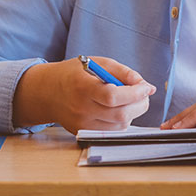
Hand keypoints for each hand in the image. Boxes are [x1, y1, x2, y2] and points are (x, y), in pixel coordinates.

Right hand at [13, 56, 155, 133]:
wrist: (47, 92)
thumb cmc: (74, 74)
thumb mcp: (97, 63)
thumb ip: (123, 72)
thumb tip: (147, 87)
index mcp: (82, 87)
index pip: (113, 96)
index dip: (135, 93)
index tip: (146, 87)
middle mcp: (81, 109)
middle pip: (120, 115)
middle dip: (140, 104)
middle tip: (143, 94)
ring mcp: (82, 124)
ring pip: (119, 126)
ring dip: (132, 113)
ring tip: (128, 99)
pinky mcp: (84, 133)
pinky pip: (112, 132)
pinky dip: (122, 121)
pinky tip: (117, 109)